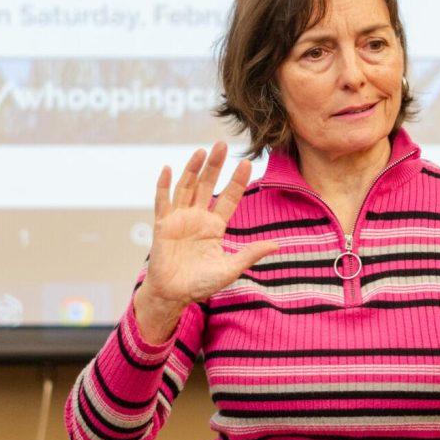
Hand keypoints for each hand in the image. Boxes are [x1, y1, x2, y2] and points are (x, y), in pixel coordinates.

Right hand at [136, 142, 279, 337]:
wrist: (174, 295)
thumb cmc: (201, 284)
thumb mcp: (230, 268)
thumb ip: (250, 254)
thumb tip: (277, 245)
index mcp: (215, 226)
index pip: (228, 198)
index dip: (237, 181)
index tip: (247, 163)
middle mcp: (198, 218)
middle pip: (207, 186)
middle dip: (215, 166)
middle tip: (223, 144)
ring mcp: (179, 219)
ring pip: (187, 187)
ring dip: (193, 169)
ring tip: (202, 151)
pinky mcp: (163, 225)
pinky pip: (163, 202)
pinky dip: (164, 185)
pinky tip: (169, 169)